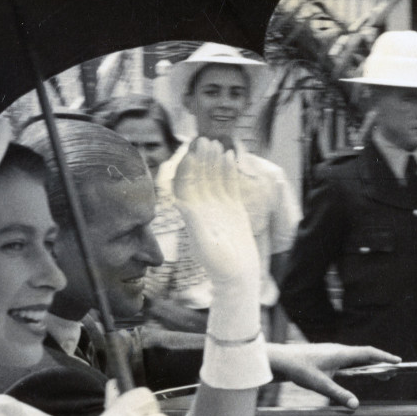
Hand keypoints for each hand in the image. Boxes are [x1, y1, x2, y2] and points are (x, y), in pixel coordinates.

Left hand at [173, 138, 257, 286]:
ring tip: (217, 143)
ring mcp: (219, 207)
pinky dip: (229, 171)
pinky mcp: (234, 209)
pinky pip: (230, 185)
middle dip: (200, 160)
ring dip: (214, 162)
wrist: (238, 275)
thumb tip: (178, 202)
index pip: (185, 186)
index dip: (187, 169)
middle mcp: (203, 208)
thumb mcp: (204, 244)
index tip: (190, 154)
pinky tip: (231, 156)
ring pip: (214, 179)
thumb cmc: (219, 264)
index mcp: (192, 213)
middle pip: (199, 178)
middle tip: (203, 140)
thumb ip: (193, 222)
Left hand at [266, 343, 400, 408]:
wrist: (281, 360)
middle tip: (394, 373)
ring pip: (356, 358)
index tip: (398, 362)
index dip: (384, 357)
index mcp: (341, 353)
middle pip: (365, 356)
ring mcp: (332, 353)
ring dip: (369, 366)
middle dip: (381, 364)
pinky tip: (359, 373)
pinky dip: (358, 367)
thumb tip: (356, 405)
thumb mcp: (320, 384)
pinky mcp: (326, 357)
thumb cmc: (299, 369)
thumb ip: (339, 394)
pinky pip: (348, 361)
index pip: (368, 353)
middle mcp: (339, 350)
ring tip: (382, 375)